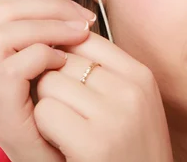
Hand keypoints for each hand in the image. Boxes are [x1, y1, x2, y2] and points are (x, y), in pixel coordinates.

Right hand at [0, 0, 95, 161]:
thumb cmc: (67, 115)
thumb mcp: (55, 63)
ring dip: (48, 26)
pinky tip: (66, 62)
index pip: (4, 3)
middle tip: (82, 20)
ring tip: (79, 36)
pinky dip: (43, 54)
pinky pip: (13, 66)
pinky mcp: (1, 114)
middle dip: (47, 4)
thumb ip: (45, 26)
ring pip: (2, 33)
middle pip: (0, 10)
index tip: (76, 10)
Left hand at [35, 32, 173, 161]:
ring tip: (67, 128)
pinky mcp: (93, 142)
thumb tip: (60, 42)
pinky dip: (45, 129)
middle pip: (63, 60)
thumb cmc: (129, 148)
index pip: (85, 39)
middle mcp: (131, 90)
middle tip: (67, 112)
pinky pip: (45, 113)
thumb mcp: (130, 101)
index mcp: (141, 75)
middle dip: (53, 83)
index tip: (63, 81)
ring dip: (47, 106)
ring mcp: (114, 115)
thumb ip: (103, 70)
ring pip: (49, 83)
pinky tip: (63, 144)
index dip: (64, 58)